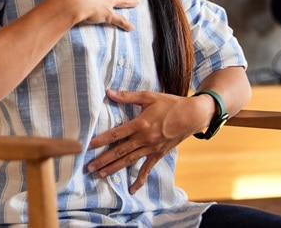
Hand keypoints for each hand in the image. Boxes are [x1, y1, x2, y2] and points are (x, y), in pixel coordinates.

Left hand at [86, 89, 210, 193]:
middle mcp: (144, 139)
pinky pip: (147, 169)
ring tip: (101, 174)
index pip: (116, 134)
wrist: (193, 115)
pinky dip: (140, 180)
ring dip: (114, 168)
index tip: (88, 146)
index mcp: (140, 124)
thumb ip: (127, 96)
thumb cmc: (170, 104)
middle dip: (103, 159)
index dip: (101, 140)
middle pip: (120, 151)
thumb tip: (109, 92)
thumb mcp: (148, 97)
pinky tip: (132, 189)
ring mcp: (152, 148)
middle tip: (89, 167)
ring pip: (129, 160)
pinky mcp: (159, 154)